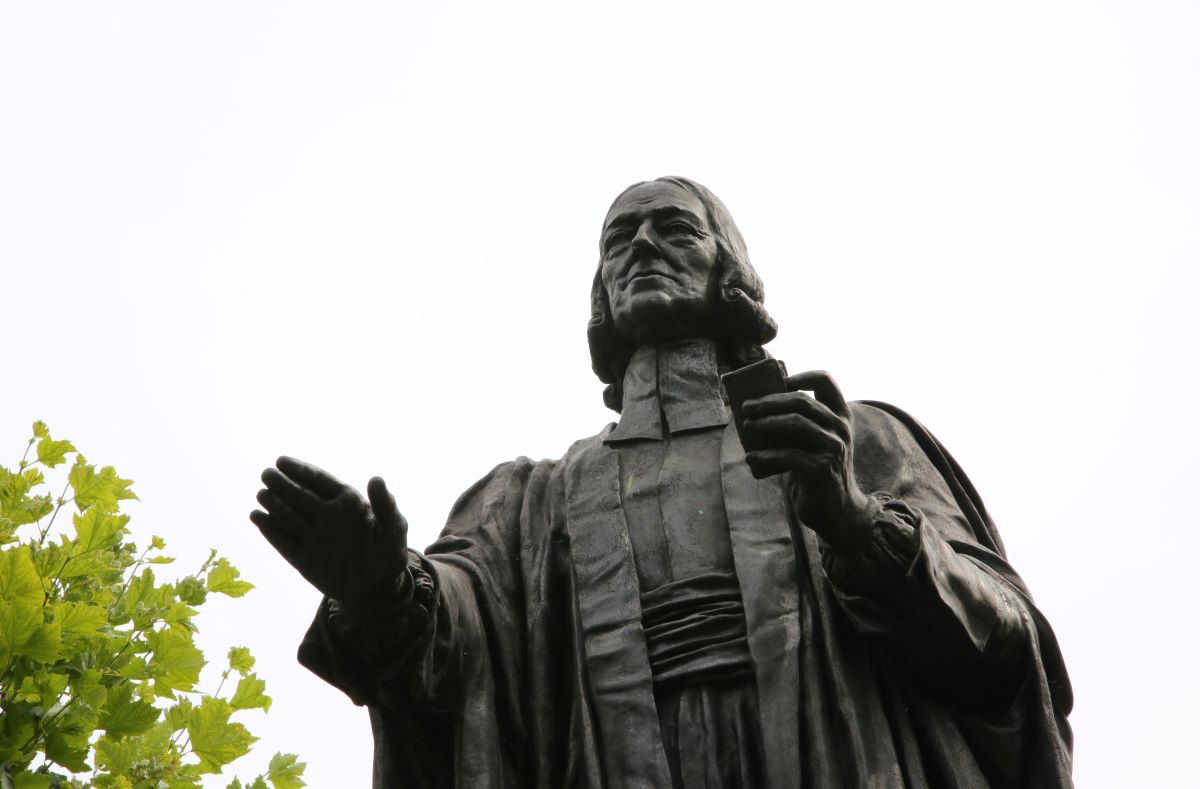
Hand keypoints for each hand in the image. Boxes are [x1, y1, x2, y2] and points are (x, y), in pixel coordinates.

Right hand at [250, 456, 410, 609]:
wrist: (378, 586)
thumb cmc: (388, 550)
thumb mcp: (394, 527)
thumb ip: (385, 505)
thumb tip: (376, 479)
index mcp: (346, 502)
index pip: (319, 481)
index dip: (301, 470)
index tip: (283, 461)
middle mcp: (325, 515)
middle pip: (299, 495)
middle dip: (283, 483)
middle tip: (267, 474)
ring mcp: (313, 536)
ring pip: (289, 516)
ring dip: (274, 504)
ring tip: (263, 494)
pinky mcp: (303, 558)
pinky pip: (284, 542)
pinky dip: (270, 530)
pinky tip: (257, 517)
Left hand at [740, 370, 878, 548]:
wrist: (836, 509)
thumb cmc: (815, 470)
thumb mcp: (812, 442)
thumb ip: (796, 423)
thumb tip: (754, 406)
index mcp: (839, 415)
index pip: (825, 380)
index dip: (799, 375)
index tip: (777, 382)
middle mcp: (840, 428)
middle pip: (802, 400)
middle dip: (770, 401)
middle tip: (746, 407)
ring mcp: (833, 448)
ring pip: (796, 423)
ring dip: (766, 423)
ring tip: (747, 427)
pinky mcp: (822, 469)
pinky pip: (788, 455)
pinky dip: (765, 455)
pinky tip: (751, 458)